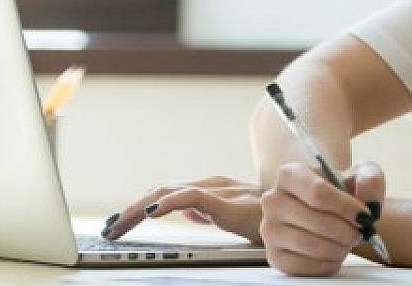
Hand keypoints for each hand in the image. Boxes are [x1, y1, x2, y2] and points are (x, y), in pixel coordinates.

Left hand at [102, 176, 264, 243]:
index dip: (138, 205)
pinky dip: (168, 202)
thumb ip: (209, 212)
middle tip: (108, 228)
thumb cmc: (270, 217)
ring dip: (138, 209)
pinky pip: (192, 197)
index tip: (117, 223)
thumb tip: (187, 213)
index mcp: (210, 188)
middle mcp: (211, 184)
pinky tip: (151, 212)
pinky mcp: (227, 201)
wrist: (303, 214)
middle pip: (160, 191)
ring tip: (118, 224)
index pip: (165, 192)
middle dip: (130, 210)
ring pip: (168, 191)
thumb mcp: (232, 216)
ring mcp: (219, 190)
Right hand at [260, 161, 385, 275]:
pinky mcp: (274, 256)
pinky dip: (327, 264)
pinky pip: (303, 266)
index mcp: (290, 174)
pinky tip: (335, 254)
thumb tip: (366, 198)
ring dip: (339, 249)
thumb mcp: (361, 175)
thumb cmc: (344, 192)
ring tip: (348, 242)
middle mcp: (273, 200)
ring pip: (311, 245)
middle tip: (360, 233)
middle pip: (316, 221)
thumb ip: (370, 180)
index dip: (346, 208)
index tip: (364, 216)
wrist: (331, 213)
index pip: (318, 193)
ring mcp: (269, 229)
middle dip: (346, 231)